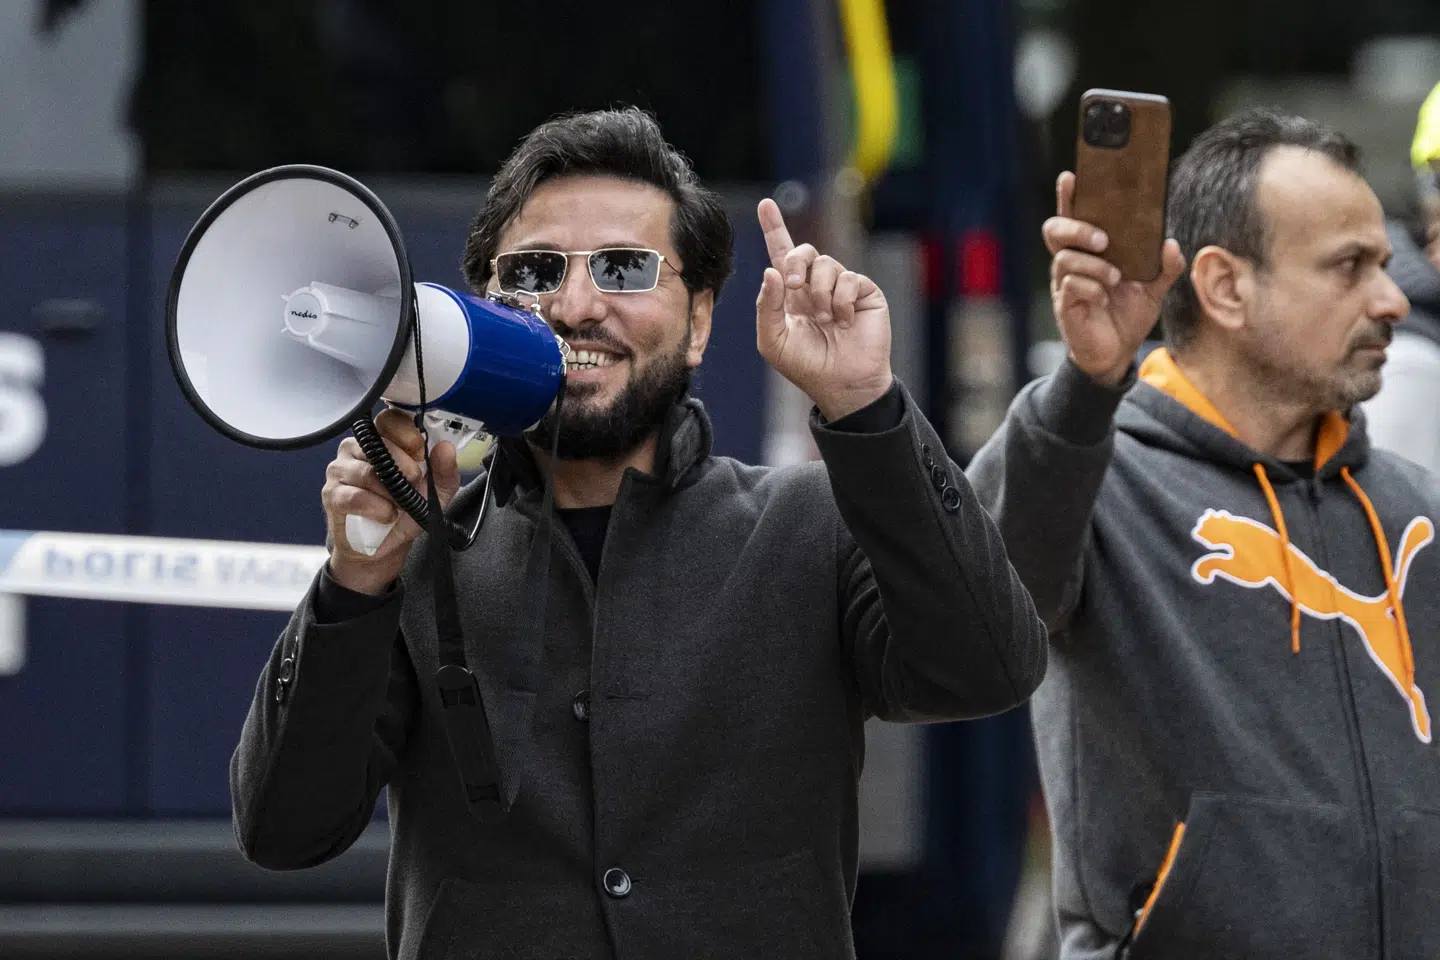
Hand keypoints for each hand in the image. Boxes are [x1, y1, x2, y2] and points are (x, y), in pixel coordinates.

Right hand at [322, 407, 459, 594]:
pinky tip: (386, 515)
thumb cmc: (405, 513)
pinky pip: (354, 496)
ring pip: (366, 472)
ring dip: (390, 492)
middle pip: (378, 443)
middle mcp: (357, 450)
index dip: (405, 432)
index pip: (388, 419)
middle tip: (414, 482)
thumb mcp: (435, 493)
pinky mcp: (332, 495)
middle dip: (403, 464)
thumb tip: (446, 448)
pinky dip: (375, 508)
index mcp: (382, 441)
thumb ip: (444, 471)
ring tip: (400, 506)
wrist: (385, 547)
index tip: (420, 450)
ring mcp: (340, 470)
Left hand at [755, 199, 893, 420]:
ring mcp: (841, 287)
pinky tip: (843, 322)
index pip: (781, 254)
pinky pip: (848, 278)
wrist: (842, 383)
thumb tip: (771, 270)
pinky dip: (840, 301)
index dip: (774, 228)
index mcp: (791, 294)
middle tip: (793, 284)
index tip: (765, 204)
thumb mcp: (773, 340)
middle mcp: (816, 285)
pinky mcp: (864, 292)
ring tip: (823, 319)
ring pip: (826, 263)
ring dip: (819, 292)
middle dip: (794, 261)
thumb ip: (766, 306)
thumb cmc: (806, 365)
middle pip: (803, 250)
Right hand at [1044, 171, 1186, 384]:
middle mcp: (1071, 262)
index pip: (1074, 215)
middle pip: (1055, 230)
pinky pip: (1071, 286)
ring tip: (1115, 277)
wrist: (1116, 355)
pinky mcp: (1066, 306)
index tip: (1071, 176)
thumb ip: (1165, 266)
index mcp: (1090, 251)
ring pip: (1064, 258)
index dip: (1068, 196)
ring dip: (1092, 264)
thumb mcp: (1153, 288)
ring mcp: (1065, 284)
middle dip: (1077, 228)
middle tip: (1103, 239)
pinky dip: (1091, 287)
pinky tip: (1104, 297)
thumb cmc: (1127, 315)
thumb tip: (1172, 244)